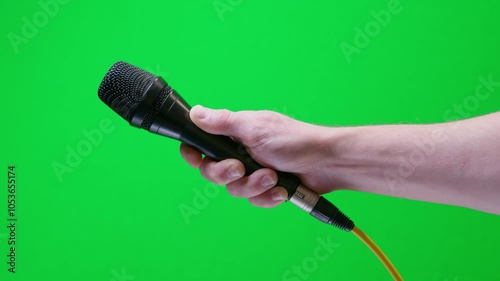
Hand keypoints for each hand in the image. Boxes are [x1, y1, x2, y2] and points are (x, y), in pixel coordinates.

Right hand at [179, 105, 337, 207]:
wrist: (325, 163)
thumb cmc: (294, 139)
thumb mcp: (255, 128)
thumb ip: (223, 123)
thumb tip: (195, 112)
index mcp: (235, 134)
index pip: (202, 143)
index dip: (194, 153)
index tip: (196, 159)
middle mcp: (240, 153)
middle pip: (213, 172)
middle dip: (227, 174)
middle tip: (241, 168)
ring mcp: (253, 171)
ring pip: (234, 189)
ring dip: (254, 186)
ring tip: (273, 177)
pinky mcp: (265, 188)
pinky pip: (254, 200)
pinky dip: (267, 196)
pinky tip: (280, 189)